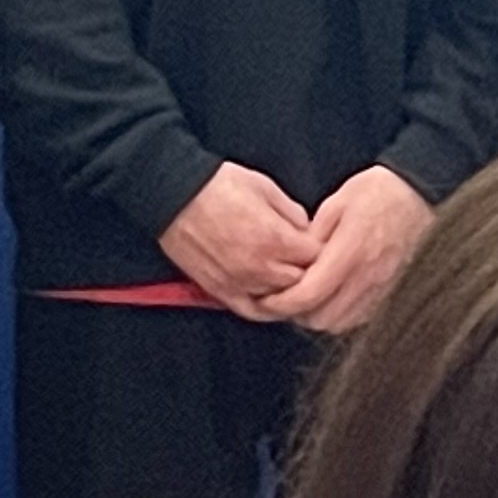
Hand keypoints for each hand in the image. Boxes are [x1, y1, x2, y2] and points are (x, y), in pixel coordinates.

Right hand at [159, 159, 321, 315]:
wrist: (176, 196)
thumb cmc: (219, 186)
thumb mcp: (265, 187)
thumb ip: (292, 213)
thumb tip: (307, 230)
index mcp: (275, 238)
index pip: (316, 256)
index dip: (322, 248)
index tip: (320, 242)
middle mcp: (260, 266)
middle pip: (303, 282)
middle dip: (310, 270)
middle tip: (308, 259)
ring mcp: (240, 282)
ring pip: (281, 300)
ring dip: (290, 289)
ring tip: (294, 277)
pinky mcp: (221, 291)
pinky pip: (253, 311)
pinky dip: (268, 308)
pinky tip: (275, 300)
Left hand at [277, 165, 431, 331]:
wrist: (425, 193)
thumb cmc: (382, 192)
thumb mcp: (339, 202)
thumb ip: (312, 235)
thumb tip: (293, 261)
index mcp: (350, 251)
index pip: (307, 294)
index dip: (281, 303)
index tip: (267, 298)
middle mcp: (368, 276)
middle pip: (322, 318)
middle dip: (298, 313)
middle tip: (286, 297)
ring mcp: (384, 288)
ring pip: (341, 323)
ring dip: (320, 315)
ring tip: (311, 296)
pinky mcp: (394, 293)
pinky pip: (361, 318)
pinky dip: (342, 313)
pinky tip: (337, 295)